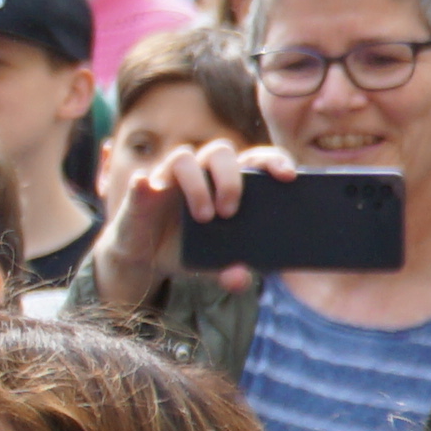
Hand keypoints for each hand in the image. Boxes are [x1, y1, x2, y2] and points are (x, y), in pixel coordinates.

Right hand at [93, 135, 289, 313]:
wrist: (145, 260)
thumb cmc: (188, 250)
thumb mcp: (214, 264)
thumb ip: (231, 272)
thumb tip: (241, 278)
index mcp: (226, 182)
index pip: (253, 158)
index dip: (273, 160)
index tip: (288, 177)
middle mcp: (200, 172)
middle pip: (220, 152)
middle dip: (231, 179)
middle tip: (231, 212)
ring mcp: (169, 178)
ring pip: (183, 158)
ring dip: (196, 184)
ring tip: (203, 217)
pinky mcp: (142, 191)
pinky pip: (141, 181)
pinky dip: (144, 183)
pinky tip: (147, 186)